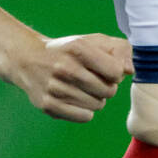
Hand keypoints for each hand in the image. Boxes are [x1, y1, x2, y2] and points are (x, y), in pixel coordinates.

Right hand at [17, 32, 133, 121]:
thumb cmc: (69, 51)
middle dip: (106, 87)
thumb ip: (120, 49)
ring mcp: (55, 88)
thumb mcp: (94, 41)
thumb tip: (128, 70)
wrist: (28, 59)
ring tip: (83, 89)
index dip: (115, 73)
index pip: (116, 72)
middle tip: (93, 80)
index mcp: (78, 48)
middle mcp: (65, 68)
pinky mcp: (48, 105)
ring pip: (98, 105)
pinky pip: (84, 117)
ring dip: (96, 99)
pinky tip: (76, 100)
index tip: (105, 69)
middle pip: (109, 91)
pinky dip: (85, 111)